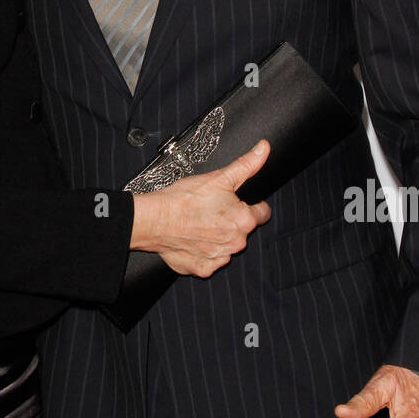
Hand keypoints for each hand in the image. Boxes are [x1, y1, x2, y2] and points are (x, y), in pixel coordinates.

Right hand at [130, 140, 270, 276]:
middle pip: (241, 230)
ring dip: (217, 237)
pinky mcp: (202, 268)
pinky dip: (202, 251)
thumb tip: (264, 149)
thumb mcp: (219, 177)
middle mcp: (236, 242)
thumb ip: (246, 164)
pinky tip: (191, 238)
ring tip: (199, 223)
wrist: (154, 219)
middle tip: (211, 210)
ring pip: (226, 246)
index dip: (249, 204)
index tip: (234, 202)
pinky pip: (209, 260)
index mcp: (244, 220)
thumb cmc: (184, 199)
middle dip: (230, 221)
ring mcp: (219, 258)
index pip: (262, 213)